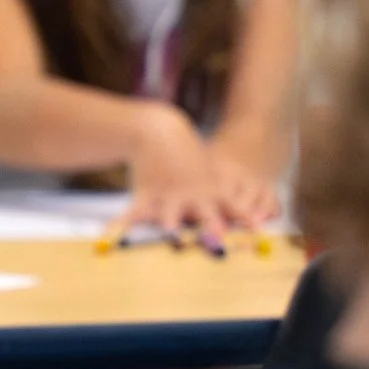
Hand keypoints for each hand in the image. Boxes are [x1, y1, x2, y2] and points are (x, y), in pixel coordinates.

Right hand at [128, 107, 269, 245]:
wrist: (161, 132)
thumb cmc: (189, 159)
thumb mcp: (211, 175)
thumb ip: (225, 200)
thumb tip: (251, 220)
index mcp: (213, 192)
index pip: (234, 207)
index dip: (245, 218)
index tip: (256, 228)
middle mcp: (194, 196)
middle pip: (207, 214)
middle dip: (212, 226)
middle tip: (218, 237)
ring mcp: (169, 195)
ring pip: (170, 212)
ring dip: (170, 221)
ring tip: (168, 229)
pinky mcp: (146, 194)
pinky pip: (134, 210)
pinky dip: (123, 221)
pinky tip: (112, 231)